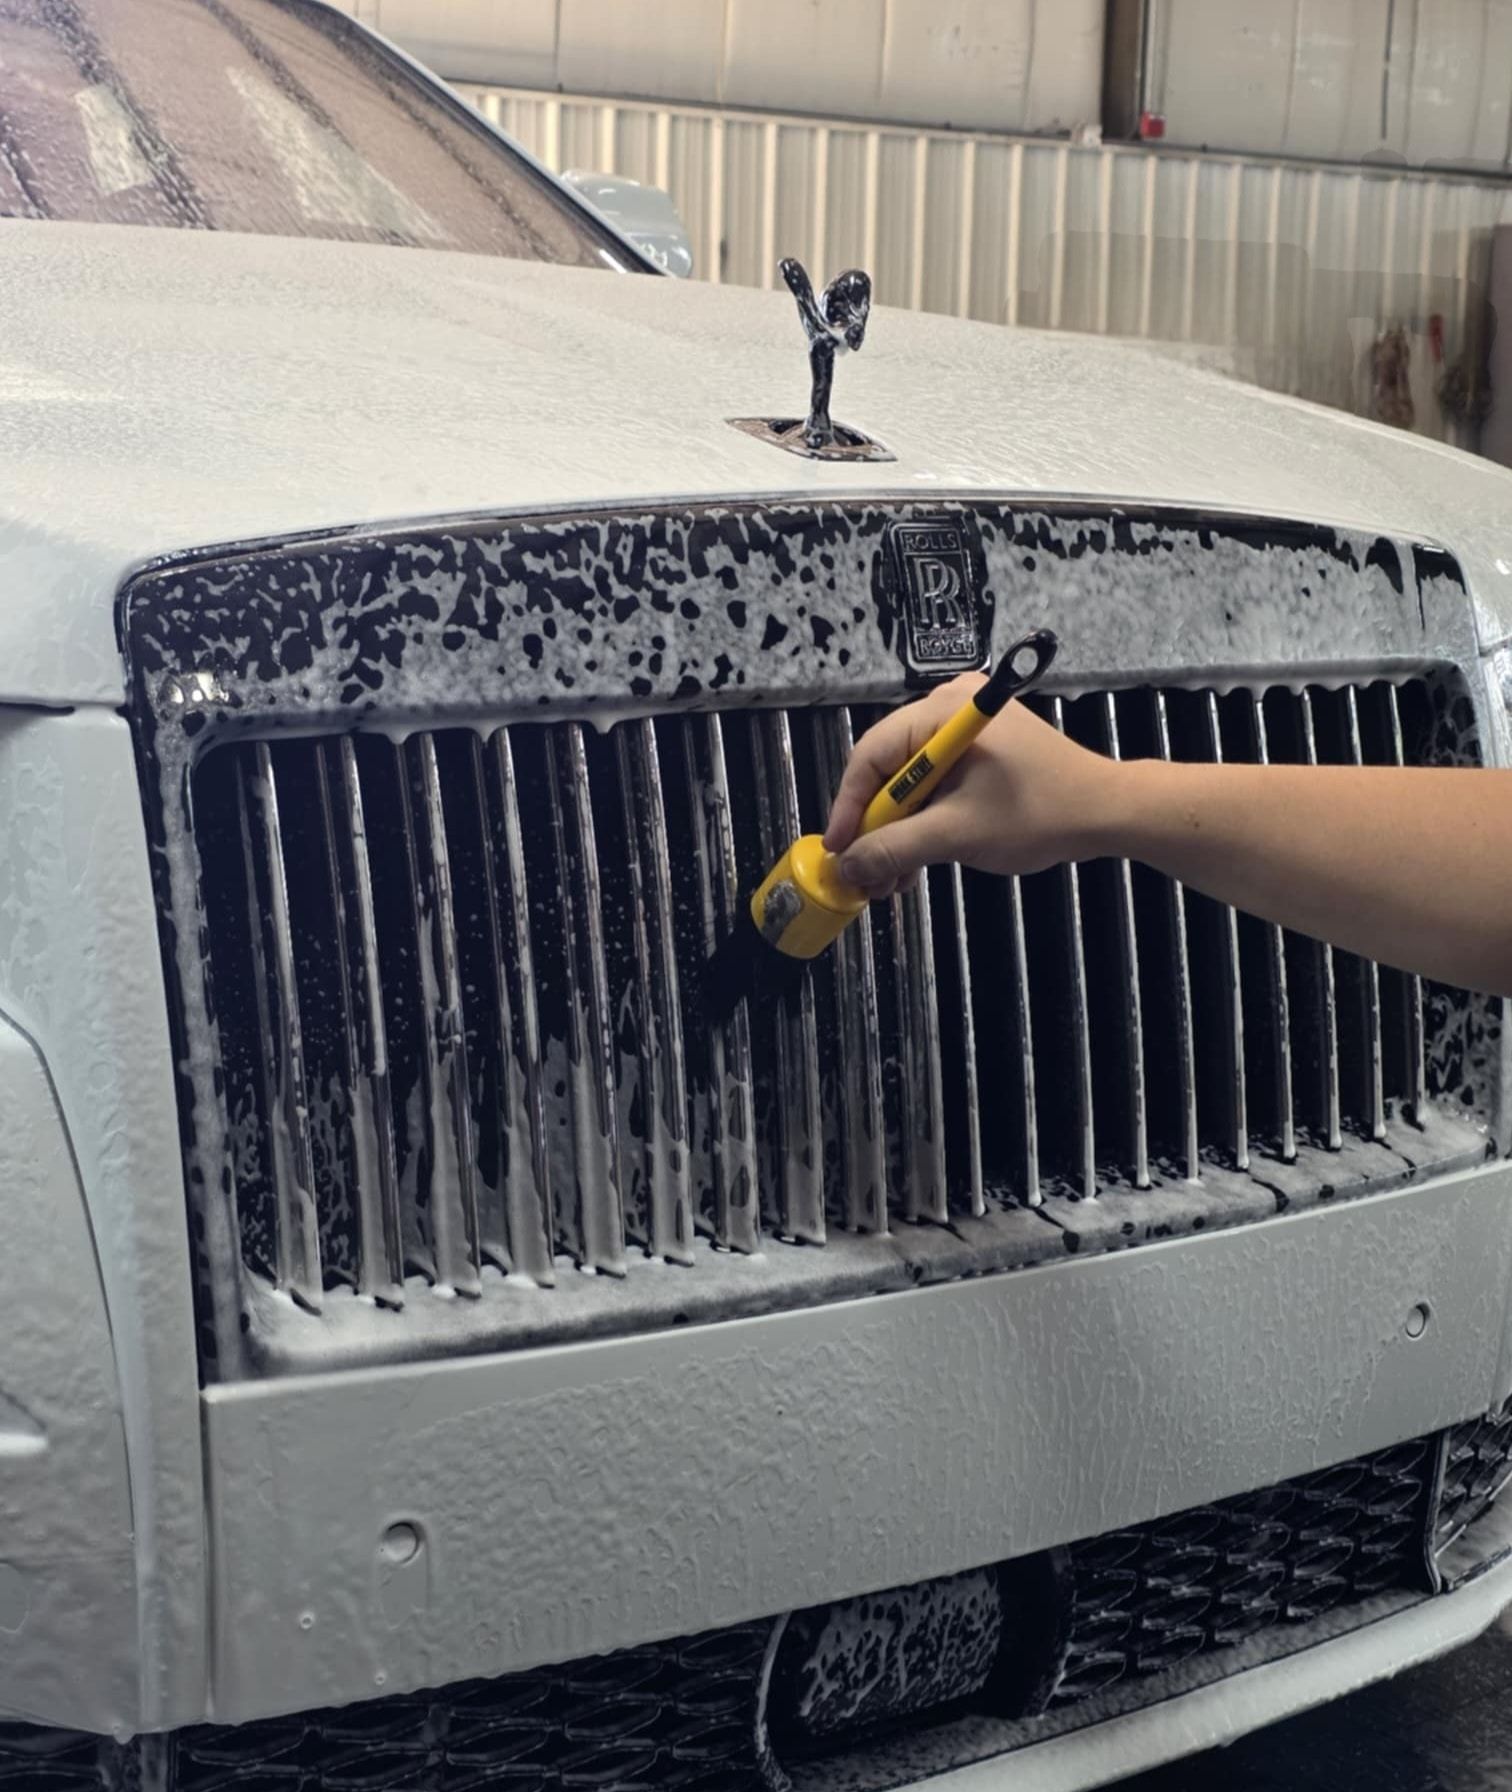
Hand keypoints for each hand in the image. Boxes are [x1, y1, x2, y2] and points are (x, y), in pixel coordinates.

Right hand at [822, 675, 1121, 898]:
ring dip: (898, 833)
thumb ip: (896, 848)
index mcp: (943, 711)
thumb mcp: (957, 834)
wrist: (1106, 811)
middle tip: (864, 875)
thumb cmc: (1039, 813)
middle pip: (887, 770)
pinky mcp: (979, 750)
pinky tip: (915, 861)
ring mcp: (965, 728)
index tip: (838, 851)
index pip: (871, 755)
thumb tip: (847, 866)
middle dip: (876, 829)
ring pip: (908, 782)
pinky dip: (923, 821)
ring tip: (890, 880)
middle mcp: (949, 708)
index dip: (849, 808)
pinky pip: (934, 783)